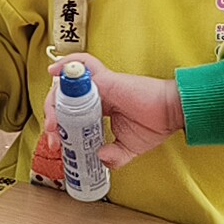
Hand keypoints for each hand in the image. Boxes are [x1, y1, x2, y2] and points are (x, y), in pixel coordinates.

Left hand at [40, 53, 184, 168]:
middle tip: (52, 137)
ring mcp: (98, 87)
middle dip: (52, 119)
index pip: (68, 115)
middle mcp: (95, 96)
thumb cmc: (154, 124)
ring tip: (53, 122)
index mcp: (97, 111)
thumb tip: (99, 159)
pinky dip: (67, 65)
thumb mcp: (128, 149)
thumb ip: (113, 157)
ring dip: (54, 103)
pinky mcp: (104, 79)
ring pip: (66, 87)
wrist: (172, 114)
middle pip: (62, 101)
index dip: (58, 129)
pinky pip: (83, 65)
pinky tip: (55, 71)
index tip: (56, 146)